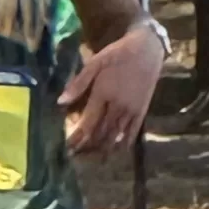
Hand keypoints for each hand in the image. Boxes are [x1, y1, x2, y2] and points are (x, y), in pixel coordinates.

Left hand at [61, 20, 163, 156]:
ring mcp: (131, 110)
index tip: (68, 147)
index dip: (77, 137)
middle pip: (100, 132)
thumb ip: (78, 83)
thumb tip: (60, 101)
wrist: (148, 49)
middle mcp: (117, 106)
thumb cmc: (118, 53)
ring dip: (104, 147)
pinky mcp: (142, 110)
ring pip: (116, 134)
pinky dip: (125, 142)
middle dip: (88, 146)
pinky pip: (133, 131)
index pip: (87, 123)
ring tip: (94, 159)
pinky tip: (119, 150)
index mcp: (103, 94)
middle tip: (77, 156)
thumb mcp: (95, 62)